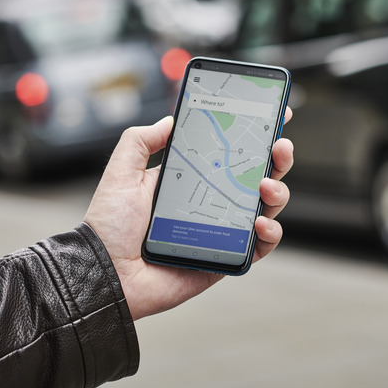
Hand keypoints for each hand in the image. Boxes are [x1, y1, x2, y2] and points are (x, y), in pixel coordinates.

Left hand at [84, 108, 293, 320]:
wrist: (108, 273)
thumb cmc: (111, 226)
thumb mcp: (122, 172)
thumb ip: (140, 140)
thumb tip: (169, 120)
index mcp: (193, 179)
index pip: (231, 152)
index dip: (255, 136)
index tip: (274, 114)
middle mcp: (213, 202)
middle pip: (258, 175)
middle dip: (277, 157)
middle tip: (280, 146)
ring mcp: (224, 230)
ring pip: (267, 207)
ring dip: (278, 192)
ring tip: (266, 186)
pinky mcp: (227, 257)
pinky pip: (261, 246)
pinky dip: (271, 233)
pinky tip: (260, 223)